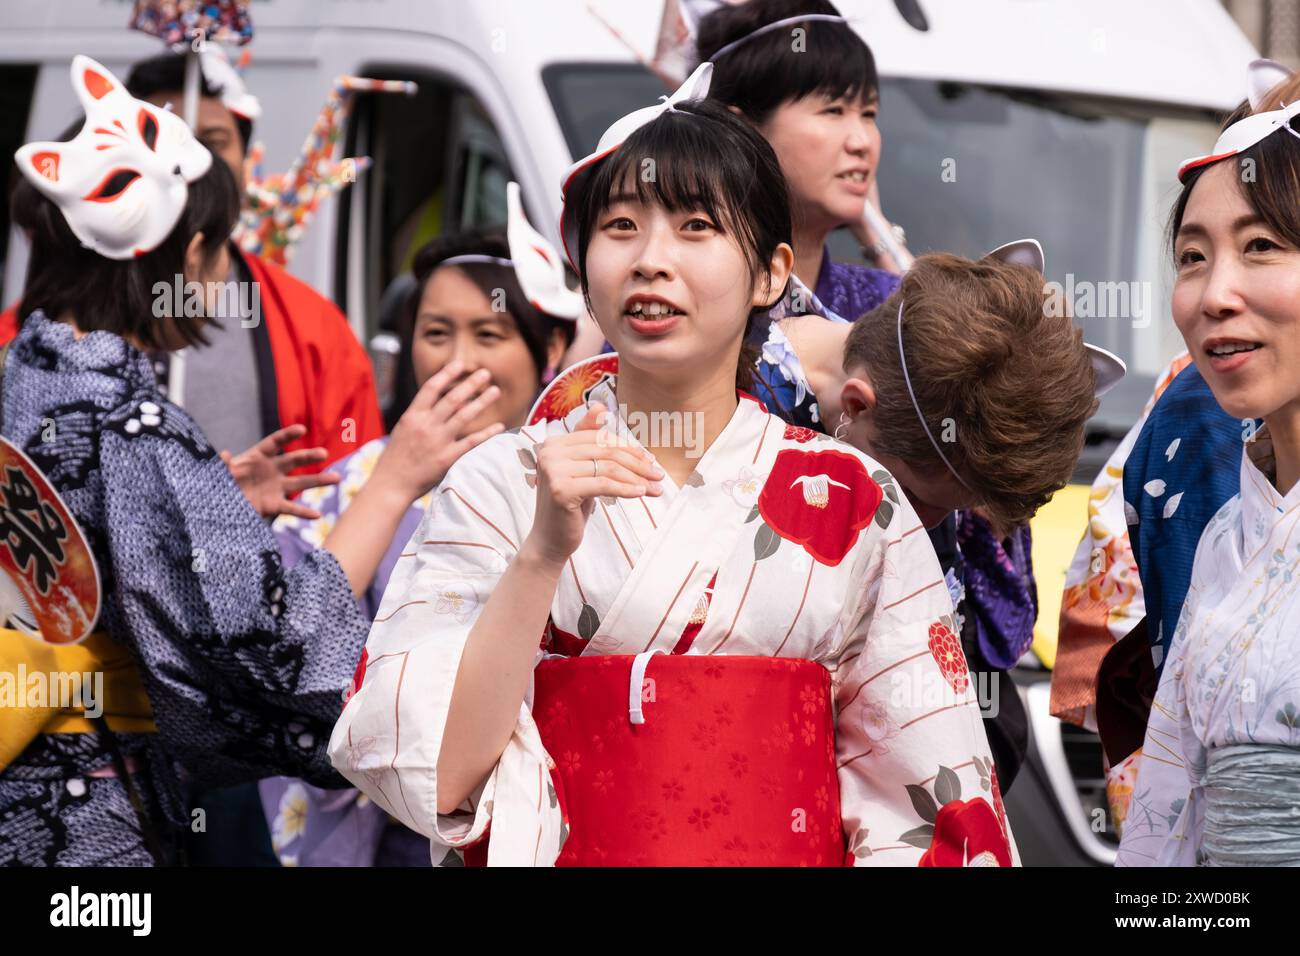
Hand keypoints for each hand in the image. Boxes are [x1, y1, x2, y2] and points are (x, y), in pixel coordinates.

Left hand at [221, 424, 340, 519]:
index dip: (288, 436)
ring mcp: (276, 487)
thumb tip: (225, 455)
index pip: (276, 442)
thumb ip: (222, 464)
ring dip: (319, 481)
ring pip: (301, 483)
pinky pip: (291, 508)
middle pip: (293, 460)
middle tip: (323, 454)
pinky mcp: (274, 505)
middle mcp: (272, 469)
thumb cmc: (219, 482)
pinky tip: (317, 515)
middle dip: (308, 457)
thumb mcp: (217, 472)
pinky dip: (304, 512)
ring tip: (337, 478)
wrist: (219, 503)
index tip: (302, 430)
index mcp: (258, 456)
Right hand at [370, 359, 504, 502]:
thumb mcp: (404, 430)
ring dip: (482, 401)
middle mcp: (426, 425)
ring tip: (495, 391)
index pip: (431, 388)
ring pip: (464, 416)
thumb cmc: (396, 459)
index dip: (447, 374)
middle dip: (470, 383)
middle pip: (452, 398)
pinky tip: (499, 426)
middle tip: (486, 373)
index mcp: (412, 416)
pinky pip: (471, 442)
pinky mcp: (446, 458)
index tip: (460, 364)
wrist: (390, 485)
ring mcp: (437, 441)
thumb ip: (422, 416)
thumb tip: (447, 403)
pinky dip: (487, 433)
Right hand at [520, 403, 663, 568]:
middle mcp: (549, 452)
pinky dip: (627, 489)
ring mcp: (553, 470)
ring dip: (637, 478)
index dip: (627, 448)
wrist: (550, 540)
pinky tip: (642, 494)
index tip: (649, 460)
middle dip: (636, 464)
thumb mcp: (582, 470)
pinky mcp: (561, 490)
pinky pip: (604, 485)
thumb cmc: (570, 506)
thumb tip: (600, 405)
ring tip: (655, 488)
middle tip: (658, 475)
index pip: (599, 438)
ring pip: (608, 468)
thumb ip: (589, 441)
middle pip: (605, 452)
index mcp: (553, 443)